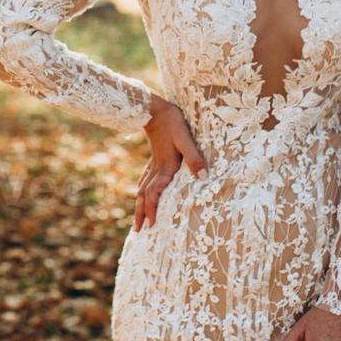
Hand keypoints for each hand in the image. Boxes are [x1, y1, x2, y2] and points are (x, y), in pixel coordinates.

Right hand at [133, 95, 205, 231]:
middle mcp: (156, 170)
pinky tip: (141, 194)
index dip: (152, 209)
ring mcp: (152, 165)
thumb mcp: (186, 140)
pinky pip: (144, 181)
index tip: (151, 225)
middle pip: (144, 196)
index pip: (155, 194)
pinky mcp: (153, 159)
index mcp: (165, 168)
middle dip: (141, 214)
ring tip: (137, 219)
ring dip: (139, 205)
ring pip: (142, 190)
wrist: (155, 109)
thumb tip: (203, 178)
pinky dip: (141, 192)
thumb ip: (194, 158)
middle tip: (138, 231)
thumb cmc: (173, 123)